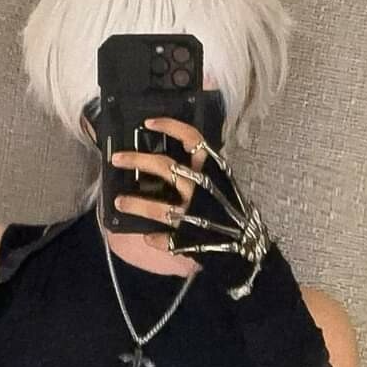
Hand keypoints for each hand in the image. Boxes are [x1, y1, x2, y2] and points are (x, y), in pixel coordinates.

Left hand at [110, 115, 272, 297]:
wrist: (248, 243)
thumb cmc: (234, 210)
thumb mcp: (223, 183)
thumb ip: (202, 172)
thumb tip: (175, 165)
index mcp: (214, 171)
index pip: (193, 139)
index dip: (170, 127)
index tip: (149, 123)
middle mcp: (201, 188)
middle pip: (164, 167)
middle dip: (137, 160)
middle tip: (117, 159)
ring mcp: (193, 213)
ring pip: (157, 207)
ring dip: (134, 204)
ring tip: (118, 202)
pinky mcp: (188, 237)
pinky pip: (164, 238)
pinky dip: (155, 238)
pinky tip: (148, 236)